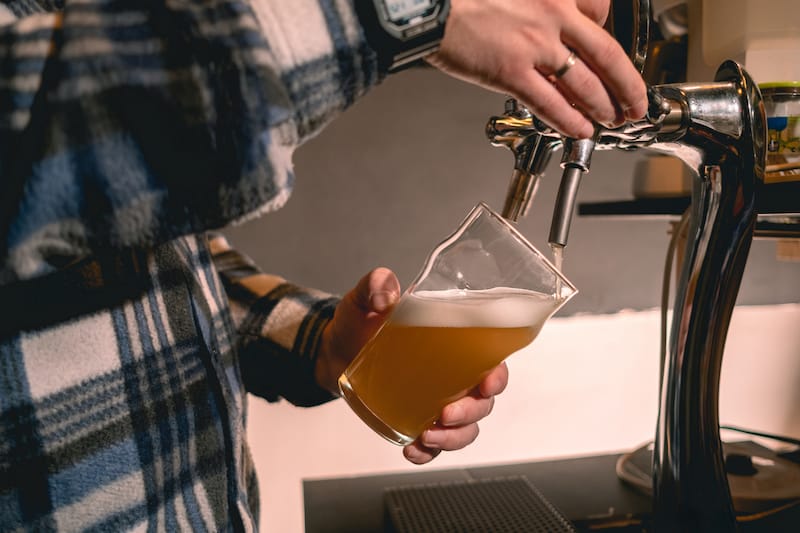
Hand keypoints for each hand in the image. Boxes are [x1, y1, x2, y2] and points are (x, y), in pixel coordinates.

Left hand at [315, 268, 509, 463]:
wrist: (333, 351)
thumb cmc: (359, 323)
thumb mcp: (364, 299)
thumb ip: (375, 285)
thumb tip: (386, 290)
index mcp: (454, 345)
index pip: (492, 362)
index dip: (498, 376)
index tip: (487, 383)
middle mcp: (453, 376)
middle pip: (482, 401)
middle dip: (471, 413)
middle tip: (445, 414)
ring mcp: (436, 401)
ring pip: (464, 428)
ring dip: (453, 438)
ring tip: (428, 437)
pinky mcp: (416, 420)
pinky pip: (434, 445)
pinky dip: (428, 454)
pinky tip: (412, 451)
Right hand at [426, 0, 647, 138]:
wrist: (428, 6)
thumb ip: (537, 8)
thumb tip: (550, 34)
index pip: (599, 13)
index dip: (611, 38)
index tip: (611, 57)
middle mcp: (552, 14)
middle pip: (607, 54)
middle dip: (627, 84)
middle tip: (635, 103)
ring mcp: (534, 45)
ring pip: (584, 83)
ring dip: (604, 106)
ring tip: (611, 120)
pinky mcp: (511, 72)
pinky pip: (550, 103)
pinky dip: (570, 121)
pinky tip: (580, 130)